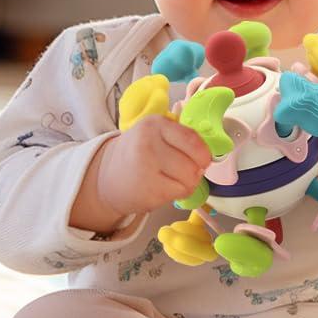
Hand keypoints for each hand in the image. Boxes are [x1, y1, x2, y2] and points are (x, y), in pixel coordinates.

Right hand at [96, 116, 211, 216]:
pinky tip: (163, 188)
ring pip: (190, 179)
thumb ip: (181, 134)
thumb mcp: (155, 133)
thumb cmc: (138, 153)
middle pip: (195, 162)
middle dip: (196, 169)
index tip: (203, 158)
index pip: (193, 139)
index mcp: (155, 124)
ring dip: (188, 183)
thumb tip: (211, 148)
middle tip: (185, 170)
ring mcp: (146, 168)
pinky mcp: (147, 191)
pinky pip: (180, 193)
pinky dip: (178, 193)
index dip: (204, 152)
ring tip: (173, 179)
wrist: (106, 177)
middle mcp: (148, 143)